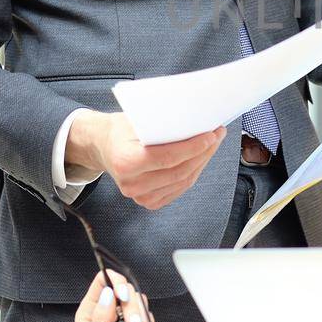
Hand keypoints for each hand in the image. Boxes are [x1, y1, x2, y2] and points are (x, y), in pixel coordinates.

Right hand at [65, 111, 223, 208]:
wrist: (104, 146)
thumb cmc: (121, 130)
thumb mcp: (135, 119)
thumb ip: (161, 124)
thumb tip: (195, 120)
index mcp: (126, 161)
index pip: (168, 157)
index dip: (193, 147)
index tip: (211, 135)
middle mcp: (131, 184)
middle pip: (179, 171)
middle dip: (203, 152)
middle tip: (217, 135)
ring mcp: (140, 197)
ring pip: (183, 181)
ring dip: (202, 162)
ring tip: (212, 144)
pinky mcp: (148, 202)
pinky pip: (179, 188)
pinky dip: (193, 172)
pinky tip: (201, 158)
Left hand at [72, 270, 150, 321]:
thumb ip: (99, 318)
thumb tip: (107, 294)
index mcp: (90, 310)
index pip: (102, 281)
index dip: (114, 281)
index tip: (122, 294)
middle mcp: (108, 310)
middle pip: (125, 289)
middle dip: (132, 305)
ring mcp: (123, 318)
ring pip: (139, 301)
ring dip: (140, 317)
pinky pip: (147, 318)